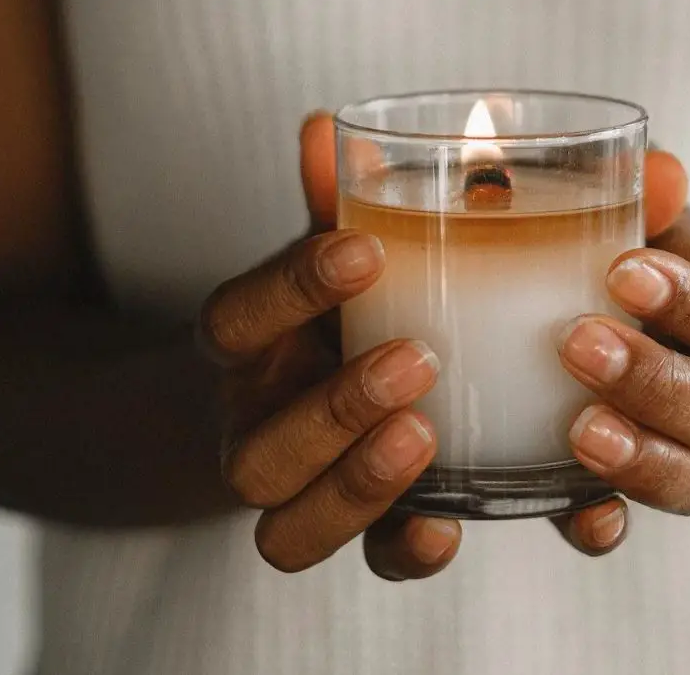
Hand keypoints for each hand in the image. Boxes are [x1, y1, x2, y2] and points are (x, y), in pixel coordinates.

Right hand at [196, 114, 462, 577]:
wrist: (307, 404)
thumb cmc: (336, 319)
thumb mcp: (336, 258)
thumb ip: (335, 204)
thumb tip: (321, 126)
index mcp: (250, 354)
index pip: (234, 322)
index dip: (288, 289)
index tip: (362, 248)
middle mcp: (259, 433)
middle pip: (257, 454)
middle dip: (331, 410)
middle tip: (413, 358)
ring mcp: (305, 497)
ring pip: (291, 530)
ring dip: (360, 487)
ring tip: (428, 434)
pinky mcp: (368, 534)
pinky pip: (373, 563)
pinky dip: (411, 551)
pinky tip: (454, 527)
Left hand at [554, 152, 689, 553]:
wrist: (636, 347)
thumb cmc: (628, 276)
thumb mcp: (642, 231)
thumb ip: (647, 199)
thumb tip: (660, 164)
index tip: (626, 272)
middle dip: (658, 381)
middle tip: (579, 342)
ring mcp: (670, 455)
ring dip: (645, 460)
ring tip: (581, 432)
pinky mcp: (615, 492)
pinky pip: (623, 524)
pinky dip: (605, 525)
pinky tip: (586, 517)